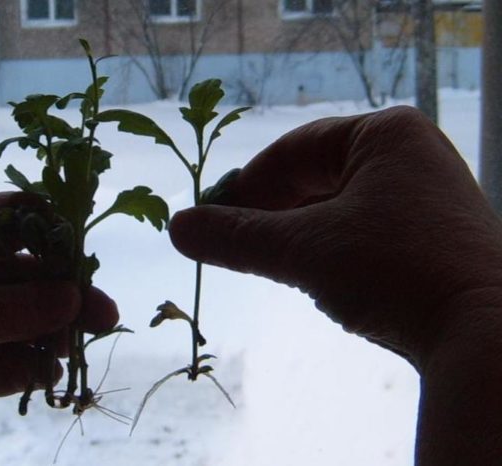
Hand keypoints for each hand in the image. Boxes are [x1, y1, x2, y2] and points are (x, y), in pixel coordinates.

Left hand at [0, 193, 117, 456]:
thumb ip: (6, 311)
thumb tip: (73, 299)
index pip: (10, 218)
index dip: (49, 226)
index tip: (84, 244)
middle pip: (34, 274)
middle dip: (68, 292)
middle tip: (103, 312)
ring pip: (35, 320)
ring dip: (60, 331)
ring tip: (83, 341)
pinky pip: (22, 363)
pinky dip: (39, 367)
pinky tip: (50, 372)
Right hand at [169, 106, 501, 367]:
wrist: (488, 337)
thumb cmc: (394, 272)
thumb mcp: (303, 250)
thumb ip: (236, 237)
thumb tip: (177, 228)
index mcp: (385, 134)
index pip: (292, 152)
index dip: (245, 186)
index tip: (211, 218)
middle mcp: (410, 155)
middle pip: (315, 177)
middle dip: (270, 213)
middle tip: (233, 243)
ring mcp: (425, 196)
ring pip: (337, 207)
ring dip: (296, 233)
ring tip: (266, 260)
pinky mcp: (432, 235)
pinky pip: (362, 230)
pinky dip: (329, 247)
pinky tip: (313, 273)